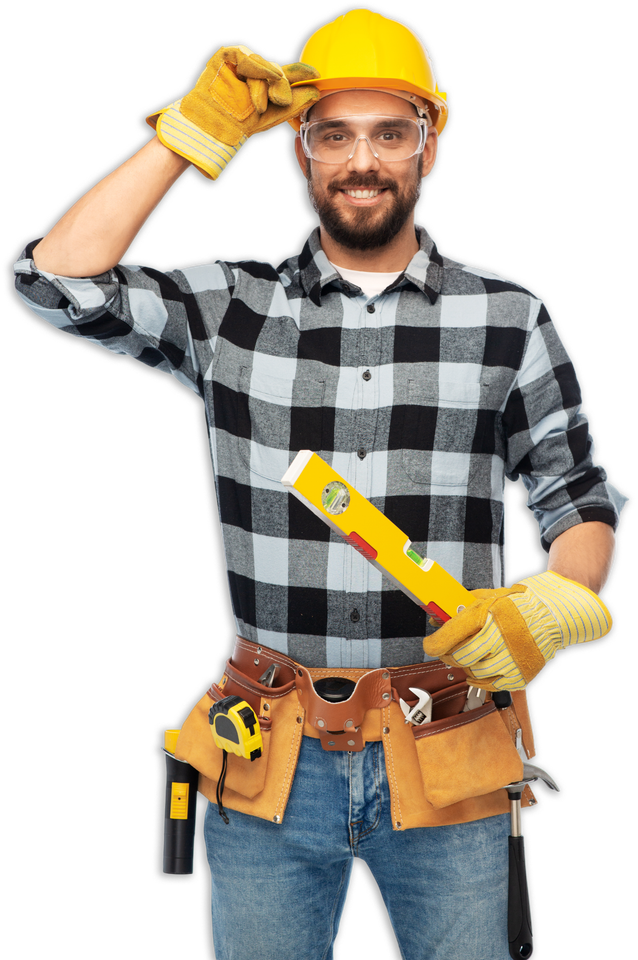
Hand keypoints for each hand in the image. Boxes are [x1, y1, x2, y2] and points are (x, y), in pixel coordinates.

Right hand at [146, 45, 319, 179]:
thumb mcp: (269, 117)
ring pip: (263, 65)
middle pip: (276, 70)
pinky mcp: (227, 57)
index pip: (286, 75)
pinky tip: (250, 78)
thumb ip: (291, 105)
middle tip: (279, 100)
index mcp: (264, 85)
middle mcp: (254, 72)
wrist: (211, 127)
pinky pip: (245, 55)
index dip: (301, 73)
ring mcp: (240, 64)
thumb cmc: (236, 125)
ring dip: (263, 85)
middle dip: (281, 86)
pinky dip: (252, 66)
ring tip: (257, 104)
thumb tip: (314, 93)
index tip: (316, 74)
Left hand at [422, 571, 612, 690]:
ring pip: (474, 673)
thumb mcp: (486, 597)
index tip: (430, 644)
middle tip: (449, 652)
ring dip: (467, 667)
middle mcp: (498, 638)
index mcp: (486, 615)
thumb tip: (436, 619)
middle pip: (460, 658)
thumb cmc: (518, 604)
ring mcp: (510, 658)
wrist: (552, 613)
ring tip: (471, 657)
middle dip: (449, 656)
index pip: (447, 638)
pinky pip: (492, 685)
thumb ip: (460, 608)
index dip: (433, 644)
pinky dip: (483, 680)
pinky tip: (482, 670)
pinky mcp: (520, 674)